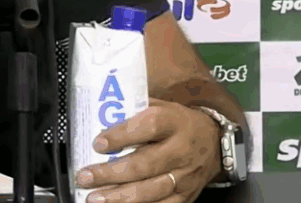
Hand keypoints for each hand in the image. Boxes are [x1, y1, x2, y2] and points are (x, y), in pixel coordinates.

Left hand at [75, 98, 221, 202]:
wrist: (214, 143)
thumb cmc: (177, 123)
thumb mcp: (161, 106)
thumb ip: (134, 109)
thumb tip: (100, 112)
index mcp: (173, 122)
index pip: (148, 127)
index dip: (121, 136)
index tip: (98, 143)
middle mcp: (180, 150)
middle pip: (144, 164)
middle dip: (110, 173)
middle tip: (85, 177)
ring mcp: (184, 176)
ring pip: (151, 191)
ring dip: (119, 197)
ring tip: (95, 198)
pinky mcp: (185, 196)